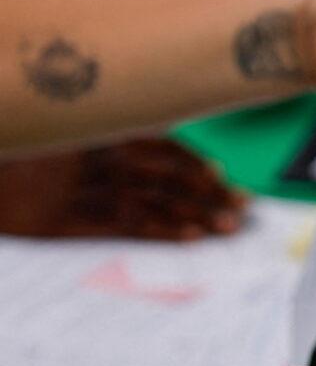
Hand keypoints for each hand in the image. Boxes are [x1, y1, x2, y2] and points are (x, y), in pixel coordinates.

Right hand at [0, 138, 245, 240]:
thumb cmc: (13, 148)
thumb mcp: (55, 128)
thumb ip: (98, 131)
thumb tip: (146, 134)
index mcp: (96, 129)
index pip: (158, 144)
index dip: (193, 161)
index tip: (220, 174)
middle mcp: (96, 157)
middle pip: (166, 175)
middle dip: (209, 191)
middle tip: (243, 204)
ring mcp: (82, 189)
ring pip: (154, 201)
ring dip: (198, 213)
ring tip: (230, 226)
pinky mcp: (66, 221)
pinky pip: (125, 226)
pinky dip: (162, 231)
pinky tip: (192, 237)